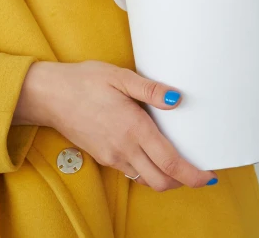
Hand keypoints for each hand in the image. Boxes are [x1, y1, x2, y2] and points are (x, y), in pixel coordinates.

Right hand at [13, 60, 217, 191]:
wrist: (50, 95)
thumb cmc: (86, 81)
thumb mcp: (121, 77)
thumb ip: (151, 89)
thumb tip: (177, 99)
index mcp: (133, 129)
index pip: (169, 162)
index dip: (192, 174)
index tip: (208, 176)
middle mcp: (123, 149)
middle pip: (160, 180)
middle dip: (183, 182)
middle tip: (199, 172)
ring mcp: (112, 156)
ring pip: (146, 179)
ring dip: (166, 178)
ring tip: (180, 164)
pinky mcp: (103, 157)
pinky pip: (131, 172)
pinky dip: (148, 171)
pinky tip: (154, 156)